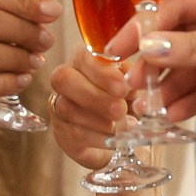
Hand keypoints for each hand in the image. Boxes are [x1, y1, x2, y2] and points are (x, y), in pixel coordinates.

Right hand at [44, 52, 137, 170]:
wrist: (126, 134)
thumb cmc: (130, 102)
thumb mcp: (135, 87)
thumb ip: (133, 81)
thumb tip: (132, 84)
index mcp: (85, 61)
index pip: (82, 56)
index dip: (100, 71)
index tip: (122, 87)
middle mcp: (67, 81)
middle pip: (63, 79)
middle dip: (94, 96)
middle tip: (120, 109)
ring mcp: (59, 107)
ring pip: (68, 108)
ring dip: (99, 120)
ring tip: (125, 125)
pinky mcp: (62, 133)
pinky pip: (74, 133)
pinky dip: (98, 138)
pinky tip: (116, 139)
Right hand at [100, 0, 195, 128]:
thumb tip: (147, 48)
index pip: (179, 4)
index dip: (146, 29)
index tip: (118, 52)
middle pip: (183, 36)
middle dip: (157, 62)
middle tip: (131, 86)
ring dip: (173, 85)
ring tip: (148, 108)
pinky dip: (195, 99)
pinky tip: (174, 113)